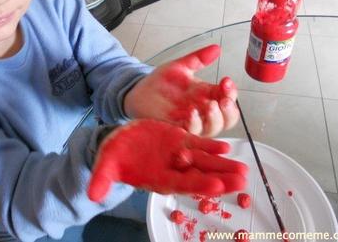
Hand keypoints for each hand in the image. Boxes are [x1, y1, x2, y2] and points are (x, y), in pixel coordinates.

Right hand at [87, 119, 246, 202]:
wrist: (120, 143)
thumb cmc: (114, 157)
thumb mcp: (106, 165)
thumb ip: (102, 179)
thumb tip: (93, 194)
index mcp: (157, 177)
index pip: (180, 183)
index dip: (198, 184)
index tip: (217, 186)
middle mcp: (172, 169)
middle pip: (200, 175)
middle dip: (221, 179)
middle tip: (242, 182)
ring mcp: (178, 156)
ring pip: (204, 162)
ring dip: (223, 165)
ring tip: (244, 170)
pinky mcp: (179, 142)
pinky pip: (198, 146)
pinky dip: (211, 146)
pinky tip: (226, 147)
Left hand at [124, 44, 237, 136]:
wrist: (138, 91)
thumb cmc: (160, 82)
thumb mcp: (180, 66)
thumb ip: (198, 59)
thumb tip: (217, 48)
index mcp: (207, 96)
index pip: (228, 98)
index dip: (231, 92)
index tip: (226, 80)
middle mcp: (202, 112)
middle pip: (227, 119)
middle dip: (229, 110)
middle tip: (223, 99)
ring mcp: (191, 122)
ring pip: (213, 129)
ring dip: (215, 119)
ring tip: (209, 105)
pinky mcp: (176, 129)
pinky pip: (191, 133)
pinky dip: (194, 125)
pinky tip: (192, 114)